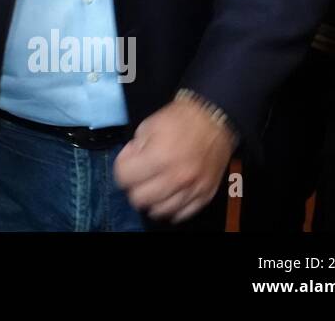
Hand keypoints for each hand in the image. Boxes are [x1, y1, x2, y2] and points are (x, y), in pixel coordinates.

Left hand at [113, 98, 235, 223]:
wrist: (213, 120)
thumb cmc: (179, 120)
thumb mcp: (148, 126)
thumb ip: (135, 148)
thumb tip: (131, 164)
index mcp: (159, 156)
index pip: (124, 178)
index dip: (122, 167)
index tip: (128, 161)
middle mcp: (176, 177)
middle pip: (140, 199)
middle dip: (134, 187)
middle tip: (140, 176)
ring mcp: (193, 188)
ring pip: (160, 211)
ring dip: (152, 201)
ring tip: (154, 187)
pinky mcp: (206, 195)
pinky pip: (183, 214)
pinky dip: (172, 209)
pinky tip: (169, 197)